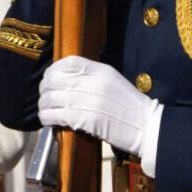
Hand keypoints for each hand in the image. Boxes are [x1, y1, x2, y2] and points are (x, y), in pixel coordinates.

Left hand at [37, 56, 160, 161]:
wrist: (148, 128)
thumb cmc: (131, 109)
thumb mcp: (114, 83)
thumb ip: (92, 78)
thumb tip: (67, 80)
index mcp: (101, 71)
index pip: (68, 62)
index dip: (54, 69)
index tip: (50, 78)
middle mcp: (93, 82)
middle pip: (54, 79)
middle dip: (45, 89)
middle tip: (46, 97)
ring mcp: (88, 100)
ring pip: (50, 98)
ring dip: (43, 106)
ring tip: (46, 111)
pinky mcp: (85, 119)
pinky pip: (54, 115)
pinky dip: (47, 118)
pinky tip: (49, 121)